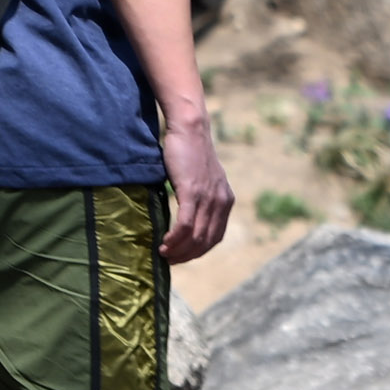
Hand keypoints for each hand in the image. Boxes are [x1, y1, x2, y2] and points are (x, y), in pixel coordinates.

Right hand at [157, 111, 233, 265]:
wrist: (190, 128)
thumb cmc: (190, 151)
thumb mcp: (201, 178)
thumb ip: (200, 197)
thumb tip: (187, 217)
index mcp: (226, 200)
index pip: (215, 237)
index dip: (198, 252)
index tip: (181, 256)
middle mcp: (221, 201)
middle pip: (206, 241)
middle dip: (187, 255)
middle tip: (169, 260)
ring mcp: (208, 198)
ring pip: (196, 236)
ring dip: (179, 250)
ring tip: (164, 254)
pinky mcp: (192, 192)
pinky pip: (186, 225)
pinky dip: (175, 238)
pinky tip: (164, 243)